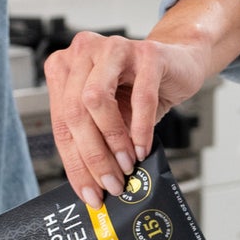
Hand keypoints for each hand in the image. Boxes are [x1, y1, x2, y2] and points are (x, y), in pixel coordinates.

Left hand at [43, 0, 239, 208]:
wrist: (178, 63)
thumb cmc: (137, 89)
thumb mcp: (109, 115)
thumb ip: (95, 139)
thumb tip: (91, 181)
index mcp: (64, 67)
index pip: (60, 120)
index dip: (72, 161)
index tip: (87, 191)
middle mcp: (82, 51)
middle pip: (74, 111)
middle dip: (92, 156)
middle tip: (109, 184)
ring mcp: (113, 48)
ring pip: (97, 100)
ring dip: (112, 141)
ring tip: (126, 166)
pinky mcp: (147, 52)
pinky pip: (141, 96)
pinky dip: (140, 128)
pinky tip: (142, 148)